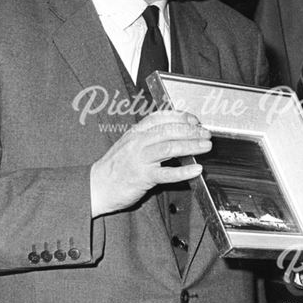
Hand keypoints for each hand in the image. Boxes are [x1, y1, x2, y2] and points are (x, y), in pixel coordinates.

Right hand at [89, 111, 210, 216]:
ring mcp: (139, 159)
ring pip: (169, 147)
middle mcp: (138, 142)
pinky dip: (183, 171)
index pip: (160, 117)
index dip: (180, 116)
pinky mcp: (142, 177)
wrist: (96, 186)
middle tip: (206, 134)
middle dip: (191, 131)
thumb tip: (177, 133)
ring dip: (191, 145)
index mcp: (136, 132)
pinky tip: (195, 170)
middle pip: (168, 130)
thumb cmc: (116, 167)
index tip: (194, 120)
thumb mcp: (130, 145)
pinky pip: (166, 173)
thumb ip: (150, 138)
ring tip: (205, 146)